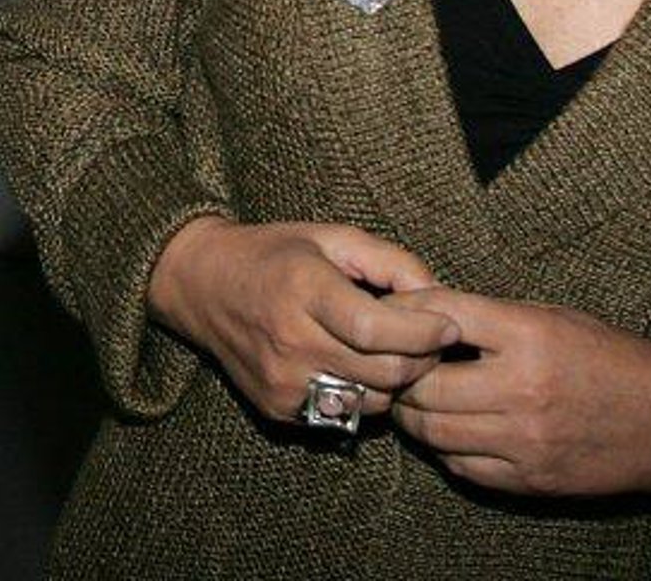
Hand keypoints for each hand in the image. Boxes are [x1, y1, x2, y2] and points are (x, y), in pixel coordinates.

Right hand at [147, 216, 457, 424]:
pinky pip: (345, 413)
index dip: (421, 331)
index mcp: (302, 288)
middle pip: (383, 371)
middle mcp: (289, 340)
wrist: (203, 285)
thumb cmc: (275, 253)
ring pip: (372, 401)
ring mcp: (282, 381)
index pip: (374, 328)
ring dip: (395, 380)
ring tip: (392, 351)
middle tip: (431, 340)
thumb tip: (439, 296)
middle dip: (421, 358)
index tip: (448, 325)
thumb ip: (389, 261)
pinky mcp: (279, 408)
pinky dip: (363, 394)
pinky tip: (356, 365)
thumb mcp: (331, 237)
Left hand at [390, 289, 650, 497]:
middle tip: (394, 366)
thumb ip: (490, 317)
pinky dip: (445, 449)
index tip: (393, 313)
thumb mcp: (552, 317)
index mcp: (528, 336)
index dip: (407, 313)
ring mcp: (526, 440)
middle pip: (426, 386)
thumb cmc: (610, 357)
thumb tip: (425, 311)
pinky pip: (464, 467)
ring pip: (436, 432)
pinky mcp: (531, 479)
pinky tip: (447, 431)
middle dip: (401, 375)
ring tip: (413, 400)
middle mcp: (522, 389)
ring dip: (414, 416)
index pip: (441, 317)